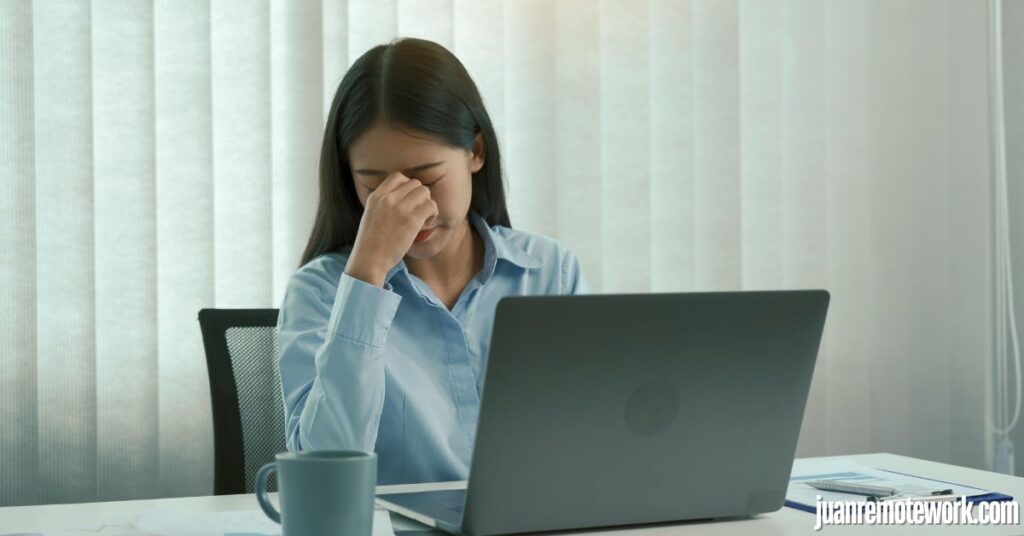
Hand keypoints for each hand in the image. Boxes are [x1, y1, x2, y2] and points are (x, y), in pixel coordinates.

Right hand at [345, 172, 437, 286]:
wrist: (368, 259)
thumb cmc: (370, 243)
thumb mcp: (371, 216)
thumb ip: (383, 205)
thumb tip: (402, 200)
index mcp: (376, 196)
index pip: (398, 177)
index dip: (408, 186)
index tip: (408, 200)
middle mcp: (388, 198)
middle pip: (415, 183)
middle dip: (420, 197)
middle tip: (418, 212)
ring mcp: (400, 208)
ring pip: (425, 191)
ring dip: (427, 204)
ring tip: (423, 218)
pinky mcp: (411, 220)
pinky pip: (431, 205)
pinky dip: (433, 214)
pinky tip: (425, 224)